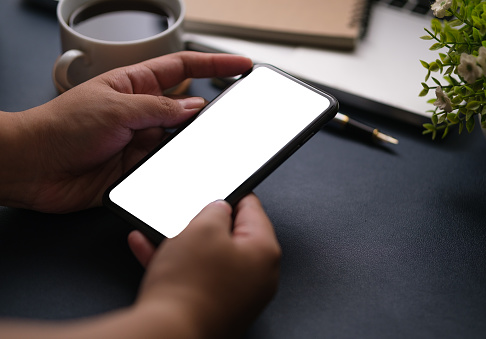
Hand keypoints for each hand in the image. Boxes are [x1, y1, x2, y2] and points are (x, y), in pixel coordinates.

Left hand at [0, 52, 251, 212]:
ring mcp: (140, 141)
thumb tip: (195, 107)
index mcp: (134, 85)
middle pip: (187, 107)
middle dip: (209, 110)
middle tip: (233, 112)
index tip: (241, 65)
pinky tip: (178, 167)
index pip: (183, 68)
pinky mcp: (137, 168)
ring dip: (190, 143)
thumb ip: (159, 108)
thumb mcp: (115, 108)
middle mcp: (141, 112)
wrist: (34, 168)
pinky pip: (166, 166)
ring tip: (202, 145)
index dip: (214, 65)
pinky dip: (176, 167)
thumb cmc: (60, 127)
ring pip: (180, 140)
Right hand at [128, 194, 280, 337]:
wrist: (168, 335)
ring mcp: (237, 295)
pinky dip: (177, 263)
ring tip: (160, 230)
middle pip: (231, 235)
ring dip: (184, 242)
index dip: (231, 193)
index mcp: (265, 252)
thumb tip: (219, 209)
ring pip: (209, 256)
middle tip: (187, 213)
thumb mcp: (202, 227)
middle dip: (204, 222)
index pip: (253, 209)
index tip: (218, 189)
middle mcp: (257, 276)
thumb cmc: (190, 286)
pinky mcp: (215, 308)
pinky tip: (150, 250)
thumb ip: (215, 209)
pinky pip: (197, 276)